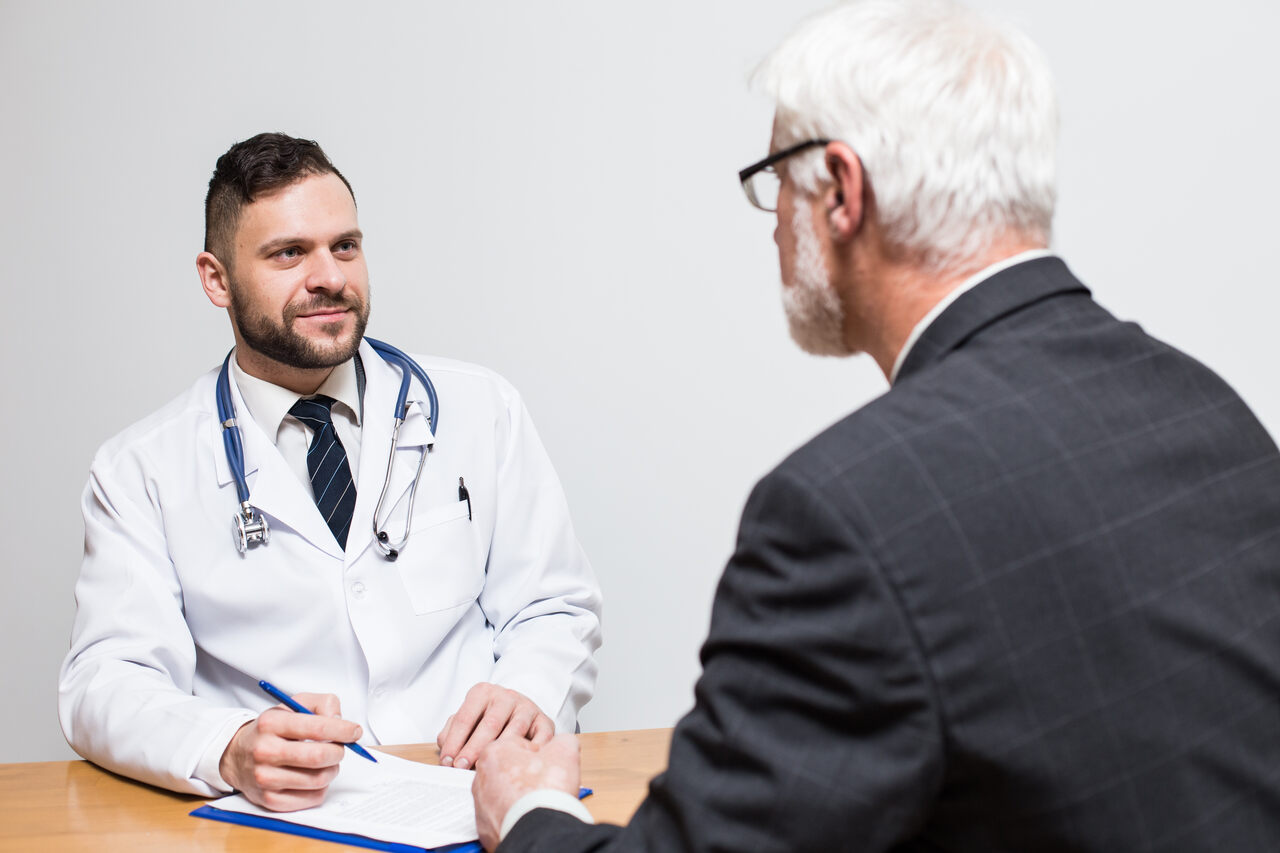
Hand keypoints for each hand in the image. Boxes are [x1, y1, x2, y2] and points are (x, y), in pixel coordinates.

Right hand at [219, 692, 361, 810]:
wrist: (237, 755)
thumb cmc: (271, 730)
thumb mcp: (292, 705)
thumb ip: (322, 703)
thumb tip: (340, 720)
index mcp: (271, 724)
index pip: (317, 728)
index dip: (343, 730)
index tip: (355, 731)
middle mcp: (265, 751)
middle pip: (319, 757)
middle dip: (338, 751)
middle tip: (339, 748)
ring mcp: (265, 778)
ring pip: (319, 779)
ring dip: (331, 769)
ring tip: (325, 761)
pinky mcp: (270, 800)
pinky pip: (312, 798)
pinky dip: (321, 787)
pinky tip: (313, 775)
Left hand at [437, 683, 553, 769]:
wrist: (518, 711)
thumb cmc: (485, 720)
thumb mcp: (467, 719)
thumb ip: (452, 732)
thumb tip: (447, 752)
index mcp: (483, 693)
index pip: (465, 718)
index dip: (455, 741)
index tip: (448, 762)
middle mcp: (506, 696)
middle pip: (489, 724)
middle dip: (474, 748)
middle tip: (462, 768)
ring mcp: (527, 707)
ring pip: (515, 730)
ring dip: (502, 751)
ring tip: (489, 768)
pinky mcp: (545, 720)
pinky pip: (541, 736)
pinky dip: (532, 751)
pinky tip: (521, 764)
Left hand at [473, 733, 579, 850]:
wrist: (538, 830)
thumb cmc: (545, 790)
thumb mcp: (565, 750)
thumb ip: (562, 740)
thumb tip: (562, 743)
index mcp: (494, 751)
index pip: (521, 744)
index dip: (541, 754)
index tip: (548, 765)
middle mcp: (481, 776)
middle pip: (510, 768)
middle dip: (527, 774)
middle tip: (545, 782)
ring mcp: (481, 803)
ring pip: (505, 792)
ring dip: (520, 794)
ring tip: (538, 800)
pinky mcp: (484, 825)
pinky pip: (502, 814)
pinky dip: (514, 813)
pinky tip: (528, 814)